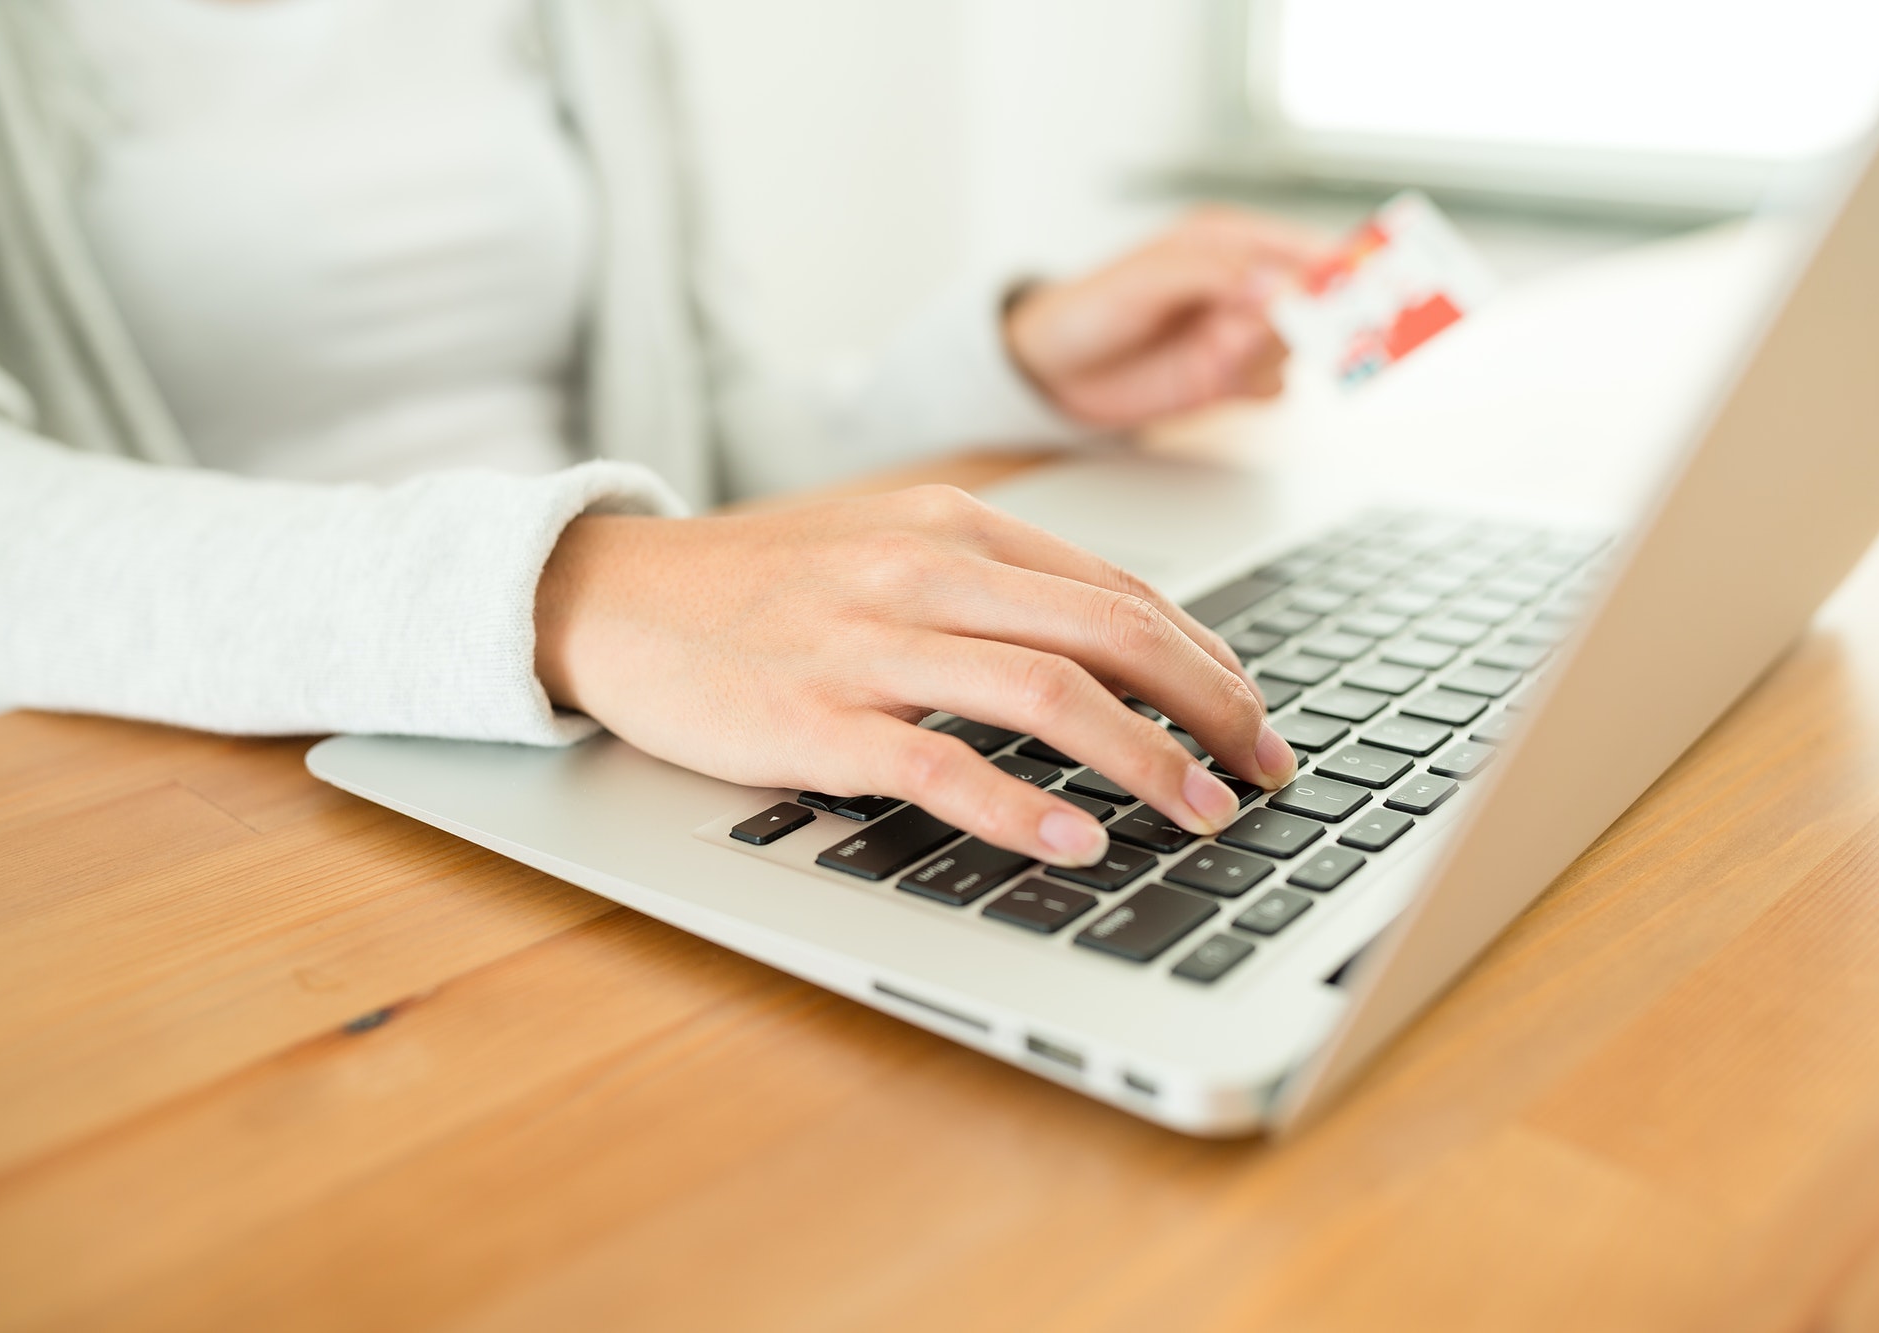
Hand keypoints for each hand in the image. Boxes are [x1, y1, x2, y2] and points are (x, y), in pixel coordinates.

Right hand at [534, 485, 1300, 866]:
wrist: (614, 594)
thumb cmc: (759, 586)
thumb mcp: (888, 550)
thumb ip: (992, 590)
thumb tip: (1110, 651)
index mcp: (956, 529)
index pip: (1120, 593)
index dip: (1206, 659)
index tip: (1252, 714)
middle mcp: (926, 573)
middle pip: (1111, 634)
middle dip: (1210, 706)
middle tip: (1264, 770)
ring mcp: (870, 645)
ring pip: (1048, 694)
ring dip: (1145, 759)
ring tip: (1203, 812)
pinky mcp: (816, 720)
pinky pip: (941, 764)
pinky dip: (1021, 808)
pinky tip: (1078, 842)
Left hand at [1003, 207, 1325, 427]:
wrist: (1050, 371)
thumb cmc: (1089, 307)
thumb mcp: (1146, 279)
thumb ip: (1212, 276)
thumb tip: (1274, 286)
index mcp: (1230, 241)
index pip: (1304, 248)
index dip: (1341, 265)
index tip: (1367, 282)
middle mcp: (1244, 287)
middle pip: (1315, 301)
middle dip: (1326, 317)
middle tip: (1332, 330)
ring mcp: (1239, 335)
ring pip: (1297, 348)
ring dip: (1276, 353)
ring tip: (1228, 350)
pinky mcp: (1227, 380)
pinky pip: (1273, 387)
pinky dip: (1263, 388)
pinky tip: (1228, 384)